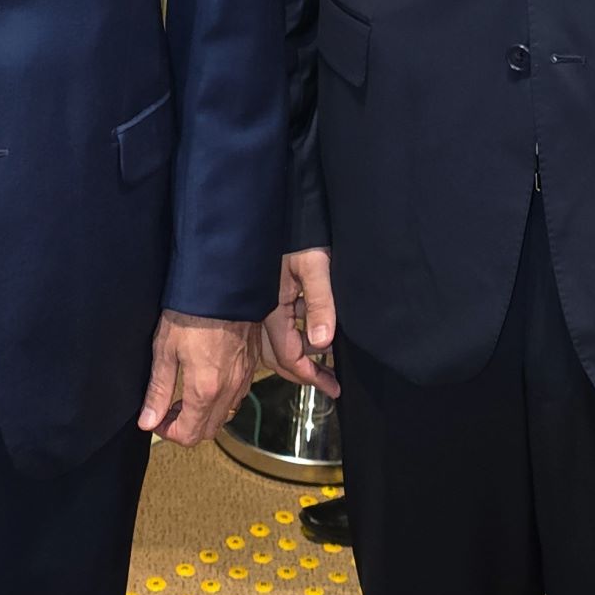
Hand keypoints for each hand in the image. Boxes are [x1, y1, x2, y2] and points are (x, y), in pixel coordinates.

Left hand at [139, 312, 260, 448]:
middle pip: (209, 430)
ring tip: (185, 395)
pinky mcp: (252, 364)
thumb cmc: (193, 310)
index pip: (189, 434)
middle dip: (186, 427)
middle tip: (167, 409)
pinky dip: (220, 399)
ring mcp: (244, 377)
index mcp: (205, 389)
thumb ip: (158, 390)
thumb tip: (147, 420)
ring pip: (225, 415)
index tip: (156, 419)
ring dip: (204, 414)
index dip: (168, 433)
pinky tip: (206, 380)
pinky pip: (237, 396)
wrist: (224, 283)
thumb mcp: (165, 350)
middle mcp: (229, 389)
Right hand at [261, 248, 340, 398]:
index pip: (288, 355)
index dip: (309, 375)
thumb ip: (319, 302)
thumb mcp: (315, 265)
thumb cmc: (299, 233)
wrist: (281, 207)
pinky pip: (278, 328)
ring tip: (323, 366)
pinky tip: (312, 336)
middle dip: (304, 373)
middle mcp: (263, 311)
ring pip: (277, 344)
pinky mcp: (267, 296)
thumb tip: (323, 341)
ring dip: (299, 357)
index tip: (332, 387)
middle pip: (279, 356)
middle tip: (330, 384)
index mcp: (272, 308)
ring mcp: (263, 305)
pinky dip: (295, 339)